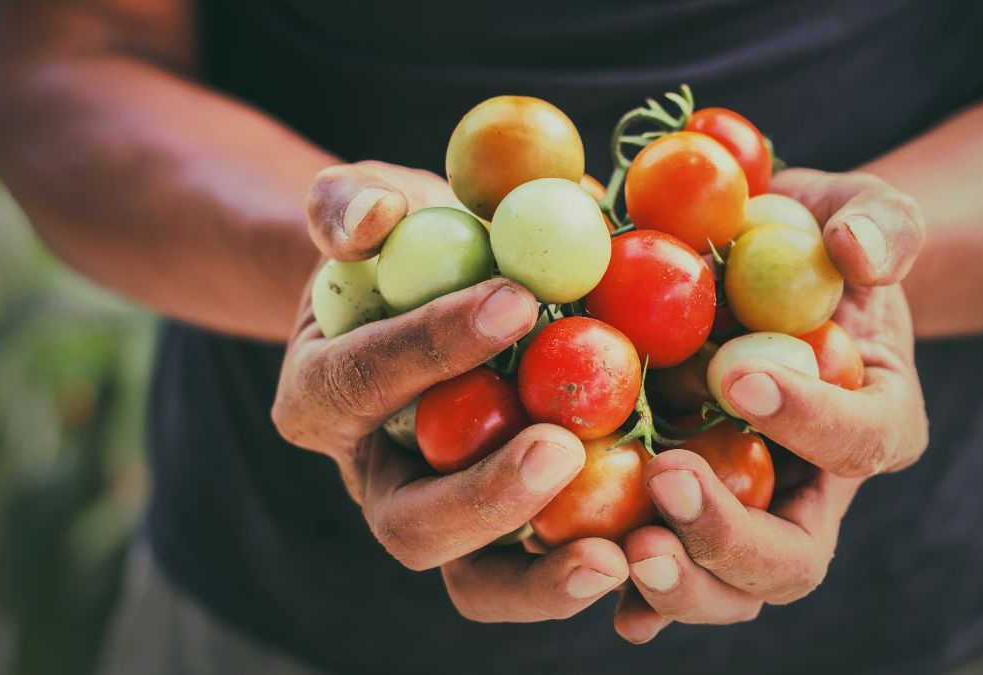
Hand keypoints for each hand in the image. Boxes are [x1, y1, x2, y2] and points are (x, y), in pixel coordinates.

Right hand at [273, 162, 628, 621]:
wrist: (443, 296)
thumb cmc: (406, 247)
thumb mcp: (368, 204)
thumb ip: (349, 204)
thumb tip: (374, 217)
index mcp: (324, 400)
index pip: (365, 381)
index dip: (432, 347)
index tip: (517, 301)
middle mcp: (380, 480)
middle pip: (412, 524)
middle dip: (484, 497)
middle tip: (560, 449)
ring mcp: (448, 519)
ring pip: (477, 582)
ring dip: (545, 577)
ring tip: (618, 552)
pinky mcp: (514, 536)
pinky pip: (546, 575)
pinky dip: (596, 572)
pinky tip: (659, 551)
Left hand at [614, 169, 929, 641]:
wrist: (755, 270)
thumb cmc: (812, 238)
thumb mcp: (858, 209)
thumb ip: (881, 222)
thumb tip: (856, 251)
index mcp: (871, 420)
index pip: (860, 440)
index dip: (809, 419)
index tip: (741, 375)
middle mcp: (810, 488)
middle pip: (793, 557)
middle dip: (731, 534)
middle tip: (669, 479)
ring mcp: (742, 511)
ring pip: (728, 588)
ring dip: (680, 581)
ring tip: (622, 550)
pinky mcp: (679, 513)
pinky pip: (662, 570)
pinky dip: (630, 593)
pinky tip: (590, 575)